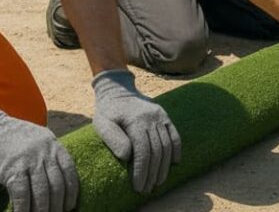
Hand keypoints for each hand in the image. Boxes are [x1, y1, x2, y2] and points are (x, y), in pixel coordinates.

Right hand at [0, 93, 77, 211]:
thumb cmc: (13, 137)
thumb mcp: (38, 139)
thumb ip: (49, 156)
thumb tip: (60, 182)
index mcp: (52, 144)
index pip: (69, 171)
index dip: (72, 191)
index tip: (70, 205)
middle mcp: (43, 152)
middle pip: (57, 185)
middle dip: (58, 205)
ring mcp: (28, 160)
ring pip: (42, 192)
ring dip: (43, 210)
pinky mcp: (11, 169)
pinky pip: (22, 195)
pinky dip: (24, 208)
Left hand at [91, 69, 181, 193]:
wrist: (118, 90)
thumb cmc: (108, 111)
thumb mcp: (102, 124)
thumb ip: (113, 139)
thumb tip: (128, 156)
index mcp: (136, 120)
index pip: (143, 151)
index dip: (142, 170)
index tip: (138, 185)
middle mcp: (152, 117)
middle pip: (156, 151)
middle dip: (152, 173)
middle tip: (147, 188)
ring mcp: (160, 116)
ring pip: (167, 145)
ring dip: (164, 166)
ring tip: (158, 181)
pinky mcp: (165, 116)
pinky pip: (175, 135)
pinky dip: (176, 150)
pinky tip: (174, 164)